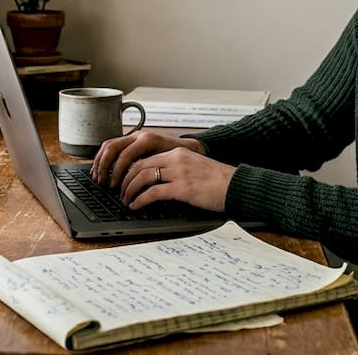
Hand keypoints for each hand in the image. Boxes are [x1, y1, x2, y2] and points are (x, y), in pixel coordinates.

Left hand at [90, 131, 231, 212]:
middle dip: (125, 180)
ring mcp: (179, 172)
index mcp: (178, 152)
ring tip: (126, 200)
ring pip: (142, 177)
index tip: (125, 181)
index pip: (146, 158)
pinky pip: (153, 192)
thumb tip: (158, 182)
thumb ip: (177, 169)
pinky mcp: (182, 188)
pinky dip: (140, 200)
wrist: (236, 185)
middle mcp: (176, 159)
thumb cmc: (218, 181)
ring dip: (129, 190)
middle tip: (120, 192)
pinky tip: (136, 206)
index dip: (131, 171)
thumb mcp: (195, 167)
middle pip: (139, 166)